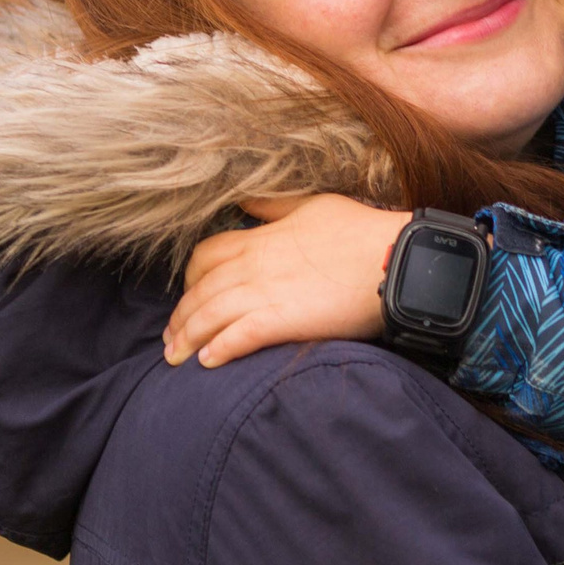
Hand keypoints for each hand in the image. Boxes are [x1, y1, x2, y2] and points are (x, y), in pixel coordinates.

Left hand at [165, 195, 409, 368]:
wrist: (392, 256)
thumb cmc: (361, 231)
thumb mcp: (313, 205)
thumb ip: (274, 207)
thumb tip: (245, 201)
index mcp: (260, 238)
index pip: (205, 255)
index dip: (190, 276)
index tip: (188, 292)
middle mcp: (254, 265)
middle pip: (199, 291)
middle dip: (180, 316)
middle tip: (170, 337)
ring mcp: (266, 293)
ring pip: (209, 316)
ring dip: (188, 338)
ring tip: (177, 357)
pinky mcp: (283, 320)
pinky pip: (238, 337)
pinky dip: (218, 350)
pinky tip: (208, 363)